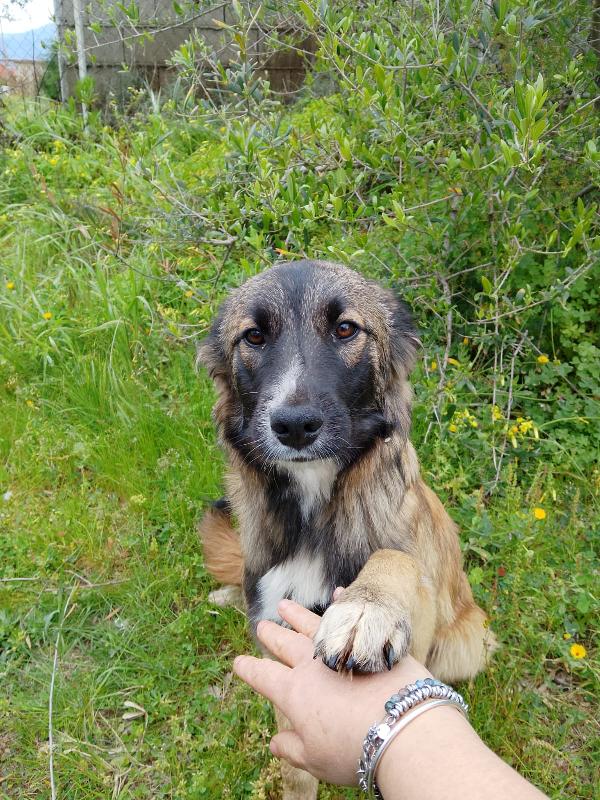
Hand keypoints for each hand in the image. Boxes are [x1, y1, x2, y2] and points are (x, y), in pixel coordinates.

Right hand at [233, 597, 432, 785]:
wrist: (402, 727)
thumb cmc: (354, 750)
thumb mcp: (317, 759)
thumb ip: (293, 748)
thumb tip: (276, 743)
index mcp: (294, 693)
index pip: (264, 677)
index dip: (250, 669)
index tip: (239, 662)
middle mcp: (313, 666)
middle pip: (286, 645)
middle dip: (272, 635)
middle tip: (261, 625)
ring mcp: (341, 649)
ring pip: (312, 626)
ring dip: (297, 615)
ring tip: (285, 604)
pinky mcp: (369, 642)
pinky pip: (352, 616)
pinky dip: (344, 603)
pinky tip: (340, 593)